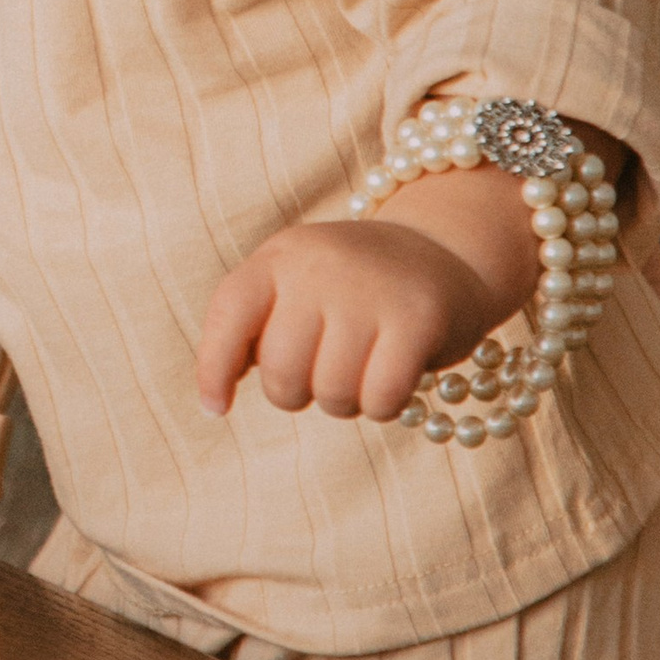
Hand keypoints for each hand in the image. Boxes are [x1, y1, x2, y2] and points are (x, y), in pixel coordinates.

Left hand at [197, 196, 525, 426]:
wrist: (446, 251)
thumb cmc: (354, 289)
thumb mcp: (297, 283)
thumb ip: (257, 326)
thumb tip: (215, 392)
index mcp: (281, 255)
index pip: (230, 313)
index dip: (213, 368)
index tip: (216, 408)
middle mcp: (320, 265)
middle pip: (280, 371)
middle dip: (297, 394)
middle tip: (323, 374)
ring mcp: (370, 288)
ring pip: (331, 393)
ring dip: (345, 403)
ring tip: (361, 371)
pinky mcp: (417, 318)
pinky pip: (380, 398)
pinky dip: (383, 406)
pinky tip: (392, 382)